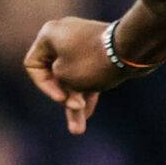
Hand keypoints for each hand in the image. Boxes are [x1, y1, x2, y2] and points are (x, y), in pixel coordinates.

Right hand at [23, 16, 127, 134]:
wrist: (132, 47)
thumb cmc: (92, 62)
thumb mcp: (66, 80)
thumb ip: (59, 87)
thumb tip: (67, 90)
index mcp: (49, 34)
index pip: (33, 65)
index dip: (44, 86)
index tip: (61, 97)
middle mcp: (64, 35)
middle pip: (56, 73)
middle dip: (65, 101)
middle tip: (75, 124)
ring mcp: (83, 42)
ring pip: (74, 76)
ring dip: (76, 102)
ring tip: (78, 129)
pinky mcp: (100, 51)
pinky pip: (88, 72)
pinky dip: (87, 90)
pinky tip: (88, 112)